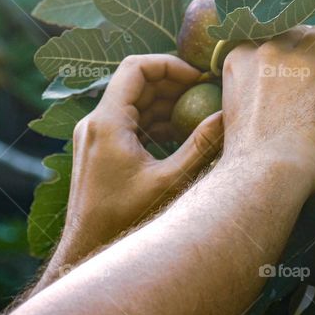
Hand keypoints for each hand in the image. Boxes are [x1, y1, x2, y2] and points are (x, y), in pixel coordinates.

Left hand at [46, 55, 223, 276]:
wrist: (88, 250)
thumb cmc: (124, 220)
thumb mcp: (170, 181)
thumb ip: (200, 145)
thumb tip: (226, 117)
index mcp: (107, 122)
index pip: (136, 68)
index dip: (169, 64)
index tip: (198, 77)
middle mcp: (95, 123)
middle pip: (136, 83)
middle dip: (174, 85)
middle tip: (207, 93)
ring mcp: (95, 136)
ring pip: (134, 103)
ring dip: (167, 104)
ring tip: (199, 114)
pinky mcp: (100, 150)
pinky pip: (130, 122)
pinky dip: (156, 122)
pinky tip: (181, 135)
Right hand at [219, 26, 314, 194]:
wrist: (265, 174)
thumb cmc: (251, 155)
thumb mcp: (237, 106)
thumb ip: (254, 82)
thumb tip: (282, 79)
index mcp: (242, 57)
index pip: (272, 33)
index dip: (289, 46)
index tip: (297, 62)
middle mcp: (270, 49)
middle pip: (301, 31)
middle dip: (313, 46)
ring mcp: (303, 60)